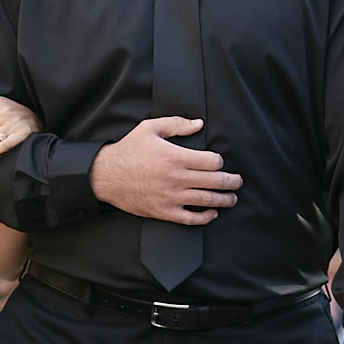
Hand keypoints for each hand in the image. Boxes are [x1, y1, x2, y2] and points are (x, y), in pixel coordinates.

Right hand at [90, 116, 241, 225]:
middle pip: (215, 181)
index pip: (212, 161)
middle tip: (238, 181)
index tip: (219, 162)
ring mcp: (171, 197)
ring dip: (225, 200)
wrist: (106, 176)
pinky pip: (191, 218)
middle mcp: (177, 178)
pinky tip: (212, 213)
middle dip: (232, 182)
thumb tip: (199, 124)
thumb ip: (177, 124)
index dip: (220, 162)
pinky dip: (205, 217)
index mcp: (176, 156)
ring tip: (232, 198)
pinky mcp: (164, 211)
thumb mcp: (150, 128)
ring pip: (207, 200)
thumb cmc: (128, 150)